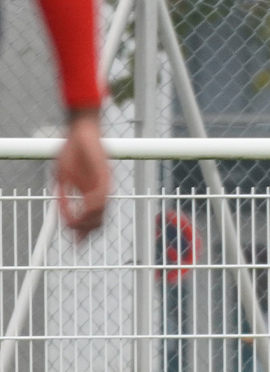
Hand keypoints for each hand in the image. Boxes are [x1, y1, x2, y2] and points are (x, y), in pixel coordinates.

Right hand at [55, 110, 109, 239]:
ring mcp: (104, 183)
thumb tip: (64, 213)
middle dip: (88, 232)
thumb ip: (64, 195)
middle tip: (78, 241)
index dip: (84, 231)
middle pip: (100, 219)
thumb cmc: (73, 151)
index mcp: (92, 192)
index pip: (93, 218)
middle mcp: (101, 190)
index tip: (77, 242)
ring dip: (89, 220)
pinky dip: (92, 205)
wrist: (82, 130)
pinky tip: (83, 210)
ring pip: (102, 210)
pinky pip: (101, 194)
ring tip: (77, 226)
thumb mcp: (63, 177)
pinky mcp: (105, 174)